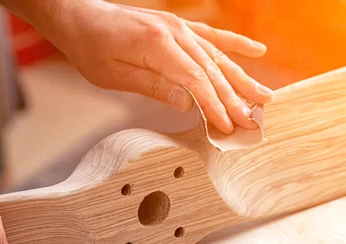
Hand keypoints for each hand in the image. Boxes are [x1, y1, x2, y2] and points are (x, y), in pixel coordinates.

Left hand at [32, 1, 273, 133]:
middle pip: (212, 70)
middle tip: (255, 122)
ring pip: (217, 55)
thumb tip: (188, 103)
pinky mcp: (178, 26)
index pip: (196, 81)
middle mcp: (175, 33)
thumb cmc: (91, 47)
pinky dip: (234, 44)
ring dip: (242, 77)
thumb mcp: (113, 75)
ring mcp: (179, 27)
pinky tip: (256, 51)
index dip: (214, 106)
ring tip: (265, 97)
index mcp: (157, 46)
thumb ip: (153, 86)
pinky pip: (212, 36)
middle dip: (235, 99)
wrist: (80, 16)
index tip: (229, 127)